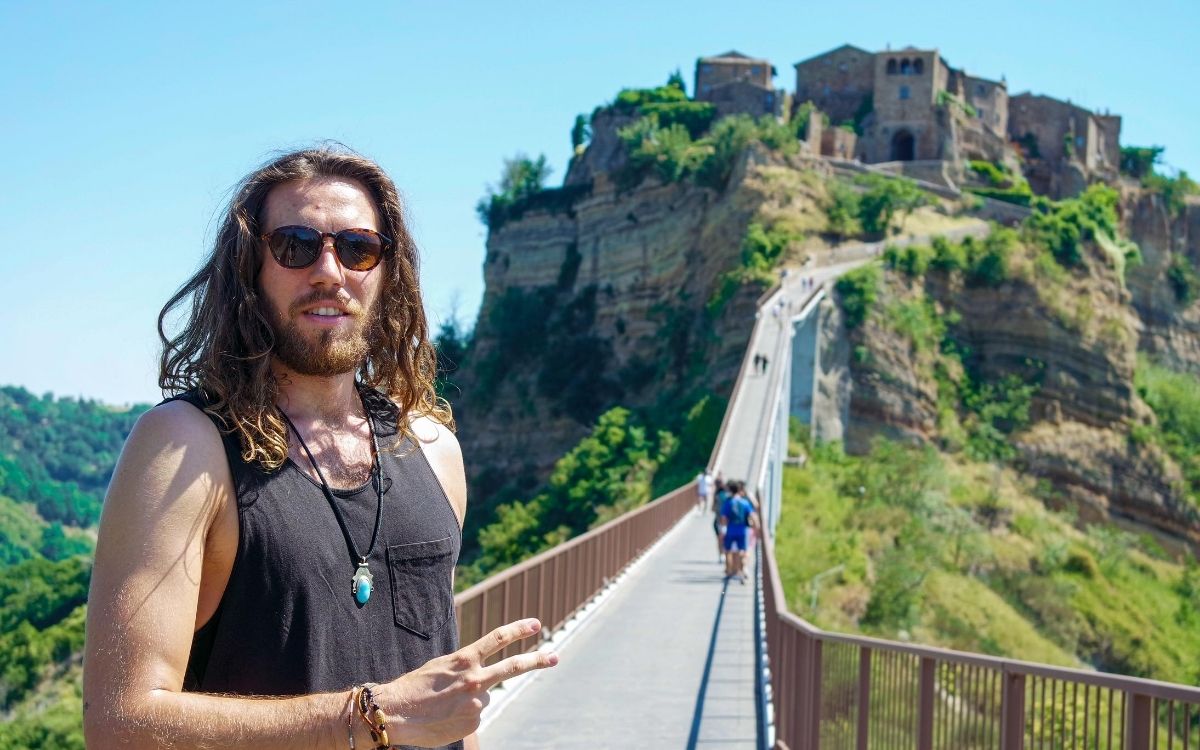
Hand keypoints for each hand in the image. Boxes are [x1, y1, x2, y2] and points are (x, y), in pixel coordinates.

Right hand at [380, 619, 557, 746]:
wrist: (396, 713)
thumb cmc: (415, 687)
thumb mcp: (442, 666)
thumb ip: (466, 667)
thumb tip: (485, 680)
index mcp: (464, 660)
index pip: (497, 639)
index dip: (519, 629)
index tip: (536, 625)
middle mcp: (474, 679)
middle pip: (513, 667)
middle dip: (538, 660)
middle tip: (555, 656)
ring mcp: (476, 703)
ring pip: (484, 696)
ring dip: (471, 698)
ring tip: (446, 703)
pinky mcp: (473, 722)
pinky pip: (476, 714)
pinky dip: (465, 714)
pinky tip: (447, 716)